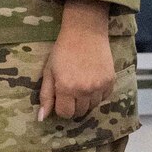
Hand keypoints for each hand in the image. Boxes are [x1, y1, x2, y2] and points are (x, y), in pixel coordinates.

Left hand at [39, 0, 114, 119]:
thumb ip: (46, 96)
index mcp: (66, 88)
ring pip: (92, 107)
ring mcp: (99, 86)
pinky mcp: (111, 82)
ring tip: (81, 84)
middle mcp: (84, 90)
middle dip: (73, 105)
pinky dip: (97, 94)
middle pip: (79, 112)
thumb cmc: (62, 51)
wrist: (85, 33)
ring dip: (85, 101)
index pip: (65, 114)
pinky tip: (91, 82)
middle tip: (70, 90)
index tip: (60, 99)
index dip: (61, 108)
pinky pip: (104, 98)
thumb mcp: (49, 72)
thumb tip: (41, 118)